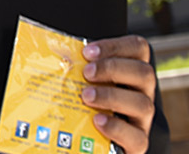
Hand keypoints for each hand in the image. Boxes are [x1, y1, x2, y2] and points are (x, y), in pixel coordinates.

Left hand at [79, 34, 154, 153]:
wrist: (87, 138)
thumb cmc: (84, 100)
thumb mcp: (82, 79)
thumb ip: (74, 65)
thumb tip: (44, 51)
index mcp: (131, 70)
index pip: (137, 48)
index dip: (115, 46)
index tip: (88, 51)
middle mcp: (142, 92)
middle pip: (144, 73)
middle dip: (113, 69)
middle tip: (86, 72)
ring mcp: (142, 118)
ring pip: (143, 104)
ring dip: (112, 97)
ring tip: (86, 96)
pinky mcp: (138, 142)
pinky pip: (137, 137)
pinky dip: (117, 128)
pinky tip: (97, 120)